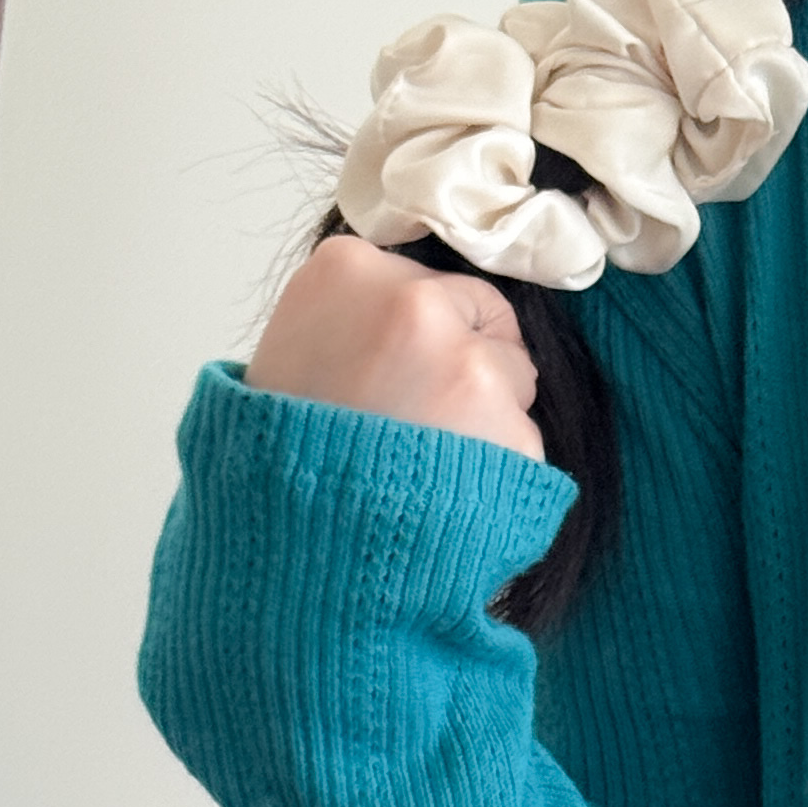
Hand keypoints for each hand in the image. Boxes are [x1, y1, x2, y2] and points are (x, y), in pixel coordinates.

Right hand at [248, 234, 545, 461]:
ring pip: (514, 376)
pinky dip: (499, 467)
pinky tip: (447, 489)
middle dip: (466, 364)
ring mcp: (468, 364)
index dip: (421, 337)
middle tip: (411, 420)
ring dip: (486, 416)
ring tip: (423, 458)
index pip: (432, 284)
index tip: (390, 375)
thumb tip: (423, 311)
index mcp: (349, 267)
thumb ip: (358, 315)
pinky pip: (524, 438)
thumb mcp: (295, 346)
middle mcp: (415, 301)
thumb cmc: (283, 449)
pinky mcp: (511, 427)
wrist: (299, 538)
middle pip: (485, 319)